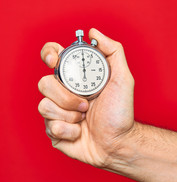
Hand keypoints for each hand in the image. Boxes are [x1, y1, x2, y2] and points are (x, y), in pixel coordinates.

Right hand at [38, 28, 134, 167]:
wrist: (118, 142)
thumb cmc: (120, 113)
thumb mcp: (123, 79)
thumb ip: (113, 52)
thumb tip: (94, 33)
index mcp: (76, 79)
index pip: (52, 58)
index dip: (48, 55)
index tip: (55, 61)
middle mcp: (64, 94)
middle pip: (44, 83)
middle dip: (66, 96)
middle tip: (86, 104)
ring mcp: (58, 112)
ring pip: (44, 105)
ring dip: (69, 114)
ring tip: (84, 118)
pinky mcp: (55, 131)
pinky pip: (50, 126)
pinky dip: (69, 131)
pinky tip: (80, 132)